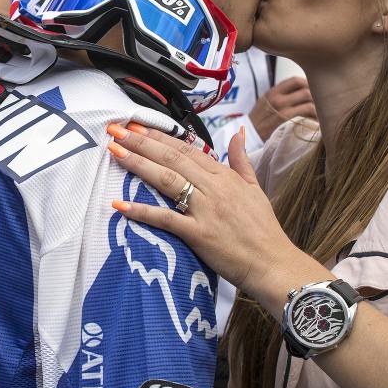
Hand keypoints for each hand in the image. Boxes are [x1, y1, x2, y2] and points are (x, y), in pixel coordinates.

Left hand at [105, 122, 297, 294]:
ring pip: (167, 180)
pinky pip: (165, 219)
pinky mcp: (198, 234)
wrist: (271, 262)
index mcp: (224, 176)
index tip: (138, 125)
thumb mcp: (255, 188)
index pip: (187, 149)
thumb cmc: (263, 229)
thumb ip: (241, 160)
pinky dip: (142, 211)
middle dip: (142, 142)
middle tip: (116, 130)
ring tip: (115, 151)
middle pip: (172, 158)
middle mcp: (213, 188)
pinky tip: (119, 204)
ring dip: (138, 164)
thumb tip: (239, 133)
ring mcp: (205, 210)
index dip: (161, 136)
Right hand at [249, 76, 315, 140]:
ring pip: (310, 105)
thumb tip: (302, 88)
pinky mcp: (288, 126)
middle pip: (306, 91)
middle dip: (317, 97)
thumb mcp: (265, 101)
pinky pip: (307, 119)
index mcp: (273, 93)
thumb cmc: (259, 120)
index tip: (314, 89)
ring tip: (321, 114)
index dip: (308, 83)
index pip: (296, 80)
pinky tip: (316, 123)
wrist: (248, 137)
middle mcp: (278, 101)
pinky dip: (315, 120)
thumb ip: (280, 94)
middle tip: (322, 104)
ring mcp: (283, 113)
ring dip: (319, 109)